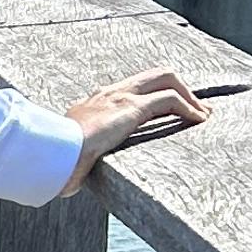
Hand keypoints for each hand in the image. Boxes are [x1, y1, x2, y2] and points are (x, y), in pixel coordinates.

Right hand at [67, 67, 209, 167]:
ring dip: (190, 96)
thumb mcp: (70, 152)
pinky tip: (198, 120)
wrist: (49, 154)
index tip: (170, 110)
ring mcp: (120, 97)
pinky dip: (188, 108)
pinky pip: (169, 100)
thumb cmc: (55, 159)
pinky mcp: (131, 109)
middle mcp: (109, 93)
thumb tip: (71, 176)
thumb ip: (77, 155)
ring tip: (203, 115)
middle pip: (154, 75)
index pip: (133, 88)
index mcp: (95, 102)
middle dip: (180, 88)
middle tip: (197, 108)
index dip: (157, 94)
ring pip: (166, 79)